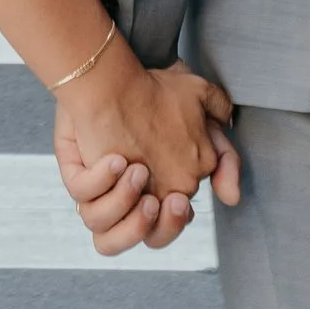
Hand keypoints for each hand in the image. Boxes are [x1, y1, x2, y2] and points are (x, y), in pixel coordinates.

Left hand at [54, 56, 240, 254]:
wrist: (116, 70)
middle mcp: (129, 196)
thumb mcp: (203, 115)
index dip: (176, 220)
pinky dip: (99, 182)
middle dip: (161, 226)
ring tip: (137, 172)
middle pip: (147, 238)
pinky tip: (114, 159)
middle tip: (168, 198)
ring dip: (126, 209)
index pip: (170, 226)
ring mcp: (102, 188)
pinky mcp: (78, 172)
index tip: (181, 198)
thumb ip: (226, 155)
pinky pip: (82, 197)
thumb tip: (231, 197)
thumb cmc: (156, 93)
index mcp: (160, 191)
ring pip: (106, 236)